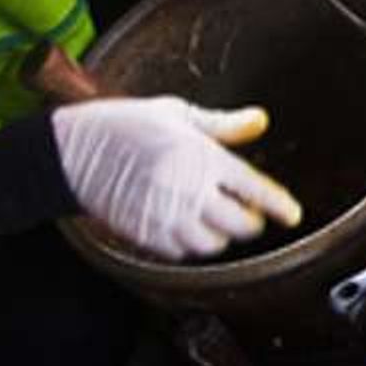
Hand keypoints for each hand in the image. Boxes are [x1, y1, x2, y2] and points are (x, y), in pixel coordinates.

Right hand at [53, 97, 302, 260]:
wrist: (74, 150)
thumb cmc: (126, 124)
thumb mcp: (178, 113)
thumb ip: (223, 124)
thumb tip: (259, 121)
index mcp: (202, 157)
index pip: (254, 188)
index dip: (278, 205)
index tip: (292, 215)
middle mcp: (188, 190)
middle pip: (240, 225)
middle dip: (249, 221)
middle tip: (246, 211)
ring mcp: (165, 215)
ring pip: (213, 244)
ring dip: (220, 236)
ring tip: (214, 219)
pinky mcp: (145, 233)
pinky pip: (181, 253)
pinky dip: (190, 246)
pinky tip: (186, 227)